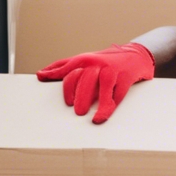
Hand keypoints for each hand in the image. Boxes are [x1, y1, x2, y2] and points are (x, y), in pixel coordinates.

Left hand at [36, 43, 155, 123]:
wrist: (134, 56)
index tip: (68, 103)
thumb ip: (61, 67)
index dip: (68, 90)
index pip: (71, 74)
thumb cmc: (104, 61)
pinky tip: (106, 115)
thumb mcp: (82, 60)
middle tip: (79, 112)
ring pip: (104, 88)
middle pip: (87, 81)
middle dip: (82, 97)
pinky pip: (118, 94)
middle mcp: (98, 64)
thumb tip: (40, 74)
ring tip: (95, 119)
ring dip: (100, 105)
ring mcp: (113, 71)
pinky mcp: (126, 79)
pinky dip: (112, 106)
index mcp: (85, 60)